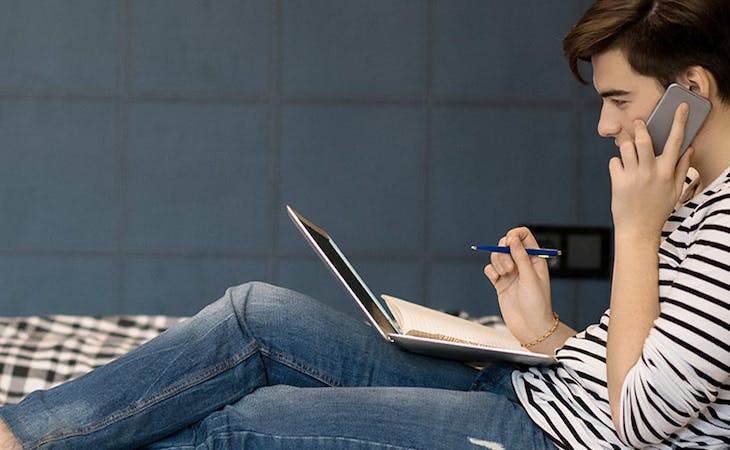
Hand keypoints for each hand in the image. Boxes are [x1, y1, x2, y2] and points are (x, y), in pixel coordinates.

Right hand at [483, 227, 554, 343]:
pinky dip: (491, 272)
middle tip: (509, 268)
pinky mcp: (500, 283)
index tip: (509, 243)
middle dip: (503, 252)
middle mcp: (522, 264)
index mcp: (535, 259)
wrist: (531, 327)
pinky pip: (490, 269)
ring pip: (497, 256)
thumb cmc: (538, 305)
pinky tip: (497, 280)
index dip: (515, 236)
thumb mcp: (531, 278)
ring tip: (504, 275)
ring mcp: (511, 273)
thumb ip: (521, 257)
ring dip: (498, 262)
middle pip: (506, 244)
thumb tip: (513, 239)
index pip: (524, 236)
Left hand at [609, 103, 693, 240]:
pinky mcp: (617, 182)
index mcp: (667, 173)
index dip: (679, 122)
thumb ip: (682, 168)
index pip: (676, 141)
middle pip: (644, 140)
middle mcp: (650, 172)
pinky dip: (616, 163)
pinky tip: (621, 172)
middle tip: (637, 121)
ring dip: (626, 145)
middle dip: (640, 127)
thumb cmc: (658, 209)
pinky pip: (614, 162)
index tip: (680, 107)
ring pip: (626, 148)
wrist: (638, 230)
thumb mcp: (675, 190)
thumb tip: (689, 148)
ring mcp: (633, 177)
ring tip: (628, 150)